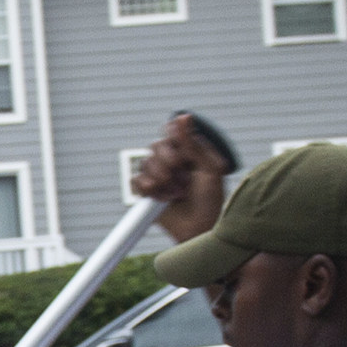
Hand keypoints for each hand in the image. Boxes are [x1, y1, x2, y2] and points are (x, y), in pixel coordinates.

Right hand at [131, 115, 231, 243]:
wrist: (199, 230)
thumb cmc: (211, 202)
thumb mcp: (209, 169)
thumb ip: (193, 143)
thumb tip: (183, 116)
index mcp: (189, 151)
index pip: (172, 132)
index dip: (174, 142)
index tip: (184, 156)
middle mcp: (173, 161)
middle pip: (156, 146)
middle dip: (168, 163)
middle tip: (182, 178)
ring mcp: (159, 176)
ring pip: (145, 163)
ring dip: (161, 179)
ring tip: (176, 193)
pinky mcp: (148, 192)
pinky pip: (136, 181)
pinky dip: (149, 189)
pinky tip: (163, 198)